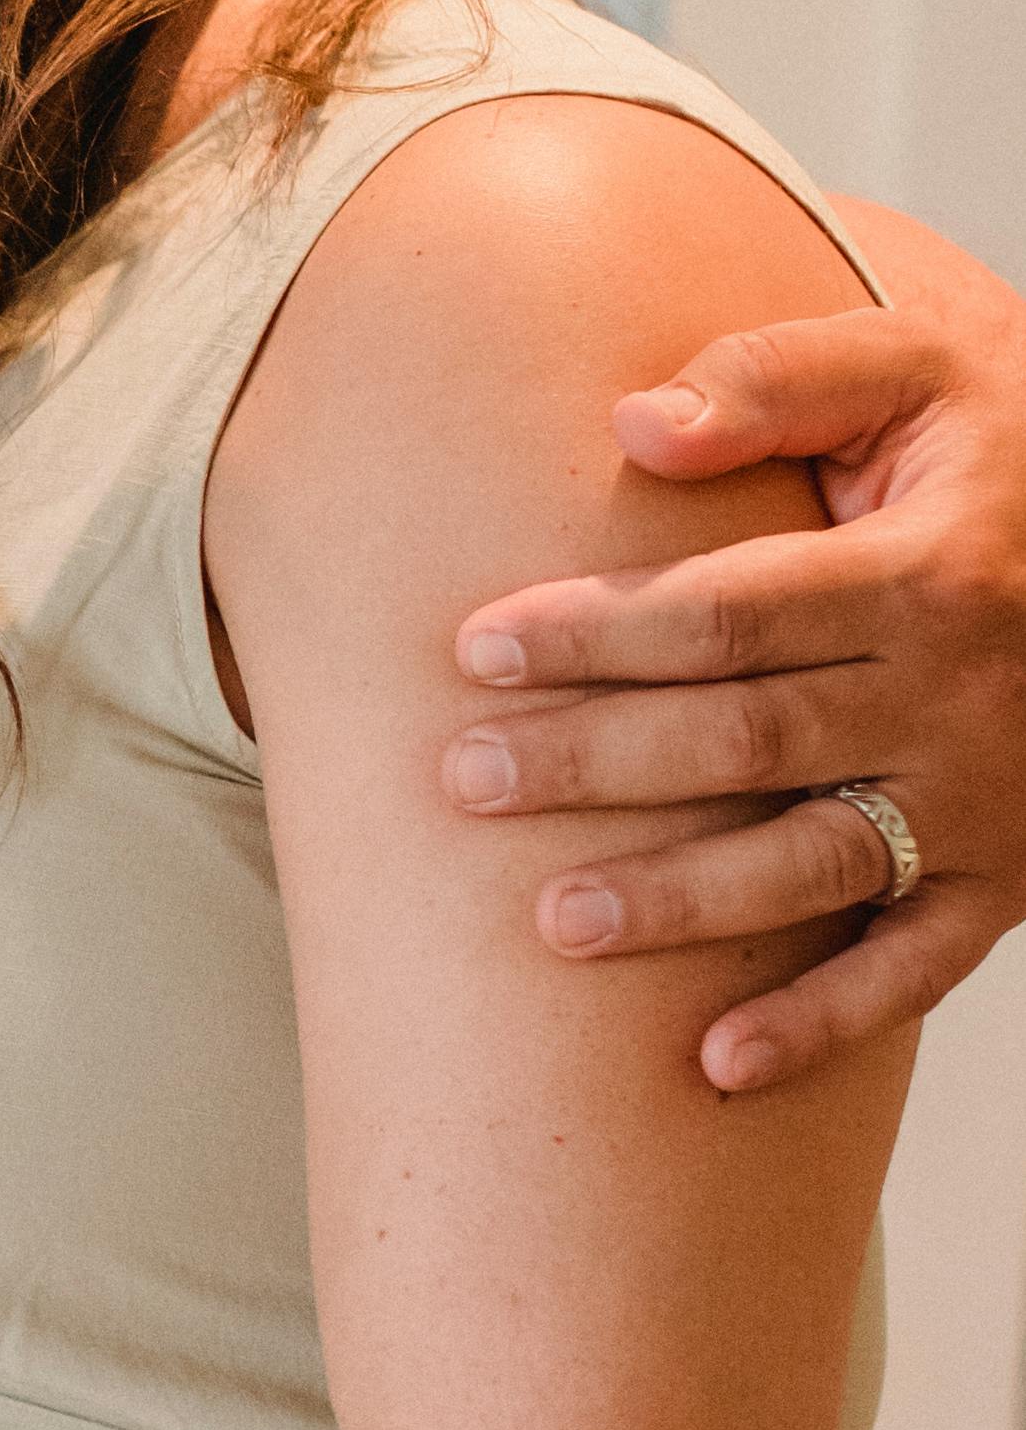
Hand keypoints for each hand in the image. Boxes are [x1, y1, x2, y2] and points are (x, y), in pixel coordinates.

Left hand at [448, 272, 1025, 1093]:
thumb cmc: (1004, 439)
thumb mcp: (918, 365)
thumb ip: (778, 378)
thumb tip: (634, 422)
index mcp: (925, 570)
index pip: (728, 612)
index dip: (595, 633)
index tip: (472, 649)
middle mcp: (957, 696)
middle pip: (745, 743)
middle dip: (595, 766)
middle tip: (458, 779)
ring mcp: (985, 798)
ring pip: (811, 866)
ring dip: (681, 903)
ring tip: (550, 923)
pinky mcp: (1009, 876)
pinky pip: (917, 966)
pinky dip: (824, 1024)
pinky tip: (714, 1063)